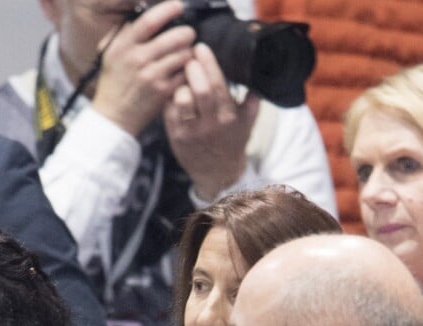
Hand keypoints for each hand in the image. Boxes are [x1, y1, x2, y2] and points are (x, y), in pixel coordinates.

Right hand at [92, 0, 195, 136]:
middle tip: (189, 34)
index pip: (150, 20)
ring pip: (183, 55)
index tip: (178, 6)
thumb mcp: (110, 54)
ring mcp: (152, 76)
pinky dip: (188, 71)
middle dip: (187, 32)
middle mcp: (138, 59)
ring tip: (187, 53)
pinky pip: (184, 74)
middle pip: (174, 37)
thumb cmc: (113, 83)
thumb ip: (124, 33)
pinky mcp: (162, 92)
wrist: (113, 116)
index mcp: (124, 46)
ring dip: (189, 52)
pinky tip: (185, 71)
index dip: (168, 10)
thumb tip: (140, 12)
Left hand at [164, 43, 259, 201]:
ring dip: (180, 84)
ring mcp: (190, 133)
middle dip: (192, 69)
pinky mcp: (175, 138)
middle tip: (188, 57)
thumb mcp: (248, 122)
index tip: (201, 48)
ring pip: (180, 101)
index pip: (219, 85)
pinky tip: (174, 93)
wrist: (218, 174)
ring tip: (182, 78)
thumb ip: (253, 99)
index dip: (208, 63)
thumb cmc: (232, 143)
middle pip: (199, 91)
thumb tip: (259, 73)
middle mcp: (210, 126)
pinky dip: (170, 99)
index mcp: (228, 118)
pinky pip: (168, 112)